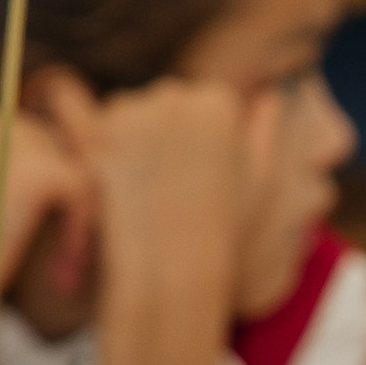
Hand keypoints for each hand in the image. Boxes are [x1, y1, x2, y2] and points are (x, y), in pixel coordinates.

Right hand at [0, 106, 93, 364]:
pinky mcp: (38, 166)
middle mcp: (16, 125)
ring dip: (98, 228)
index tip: (98, 241)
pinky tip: (66, 279)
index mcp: (7, 130)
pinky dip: (84, 240)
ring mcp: (25, 140)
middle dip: (108, 207)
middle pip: (95, 158)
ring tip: (79, 275)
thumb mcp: (22, 214)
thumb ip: (63, 191)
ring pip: (98, 176)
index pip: (80, 151)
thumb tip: (132, 187)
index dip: (95, 200)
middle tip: (105, 257)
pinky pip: (89, 196)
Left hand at [45, 77, 256, 364]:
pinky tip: (122, 190)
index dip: (201, 142)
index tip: (199, 176)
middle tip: (170, 186)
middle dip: (165, 135)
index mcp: (218, 103)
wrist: (171, 268)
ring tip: (147, 192)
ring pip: (128, 114)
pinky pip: (97, 133)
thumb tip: (269, 97)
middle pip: (164, 102)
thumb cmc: (226, 231)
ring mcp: (132, 112)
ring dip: (132, 142)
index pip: (203, 102)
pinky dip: (106, 157)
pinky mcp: (96, 134)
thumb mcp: (261, 181)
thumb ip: (264, 132)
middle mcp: (174, 96)